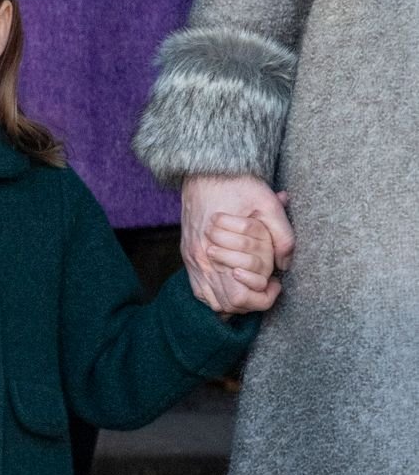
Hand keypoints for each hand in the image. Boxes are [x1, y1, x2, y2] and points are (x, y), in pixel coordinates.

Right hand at [181, 175, 294, 314]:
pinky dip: (217, 296)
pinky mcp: (188, 257)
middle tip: (266, 289)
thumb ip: (282, 236)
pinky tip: (232, 287)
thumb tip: (285, 264)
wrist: (205, 170)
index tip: (275, 284)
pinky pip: (201, 292)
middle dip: (251, 303)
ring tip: (252, 289)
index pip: (241, 296)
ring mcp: (193, 261)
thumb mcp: (268, 204)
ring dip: (235, 302)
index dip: (264, 297)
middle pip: (228, 304)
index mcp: (220, 249)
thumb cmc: (238, 184)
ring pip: (213, 303)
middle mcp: (202, 260)